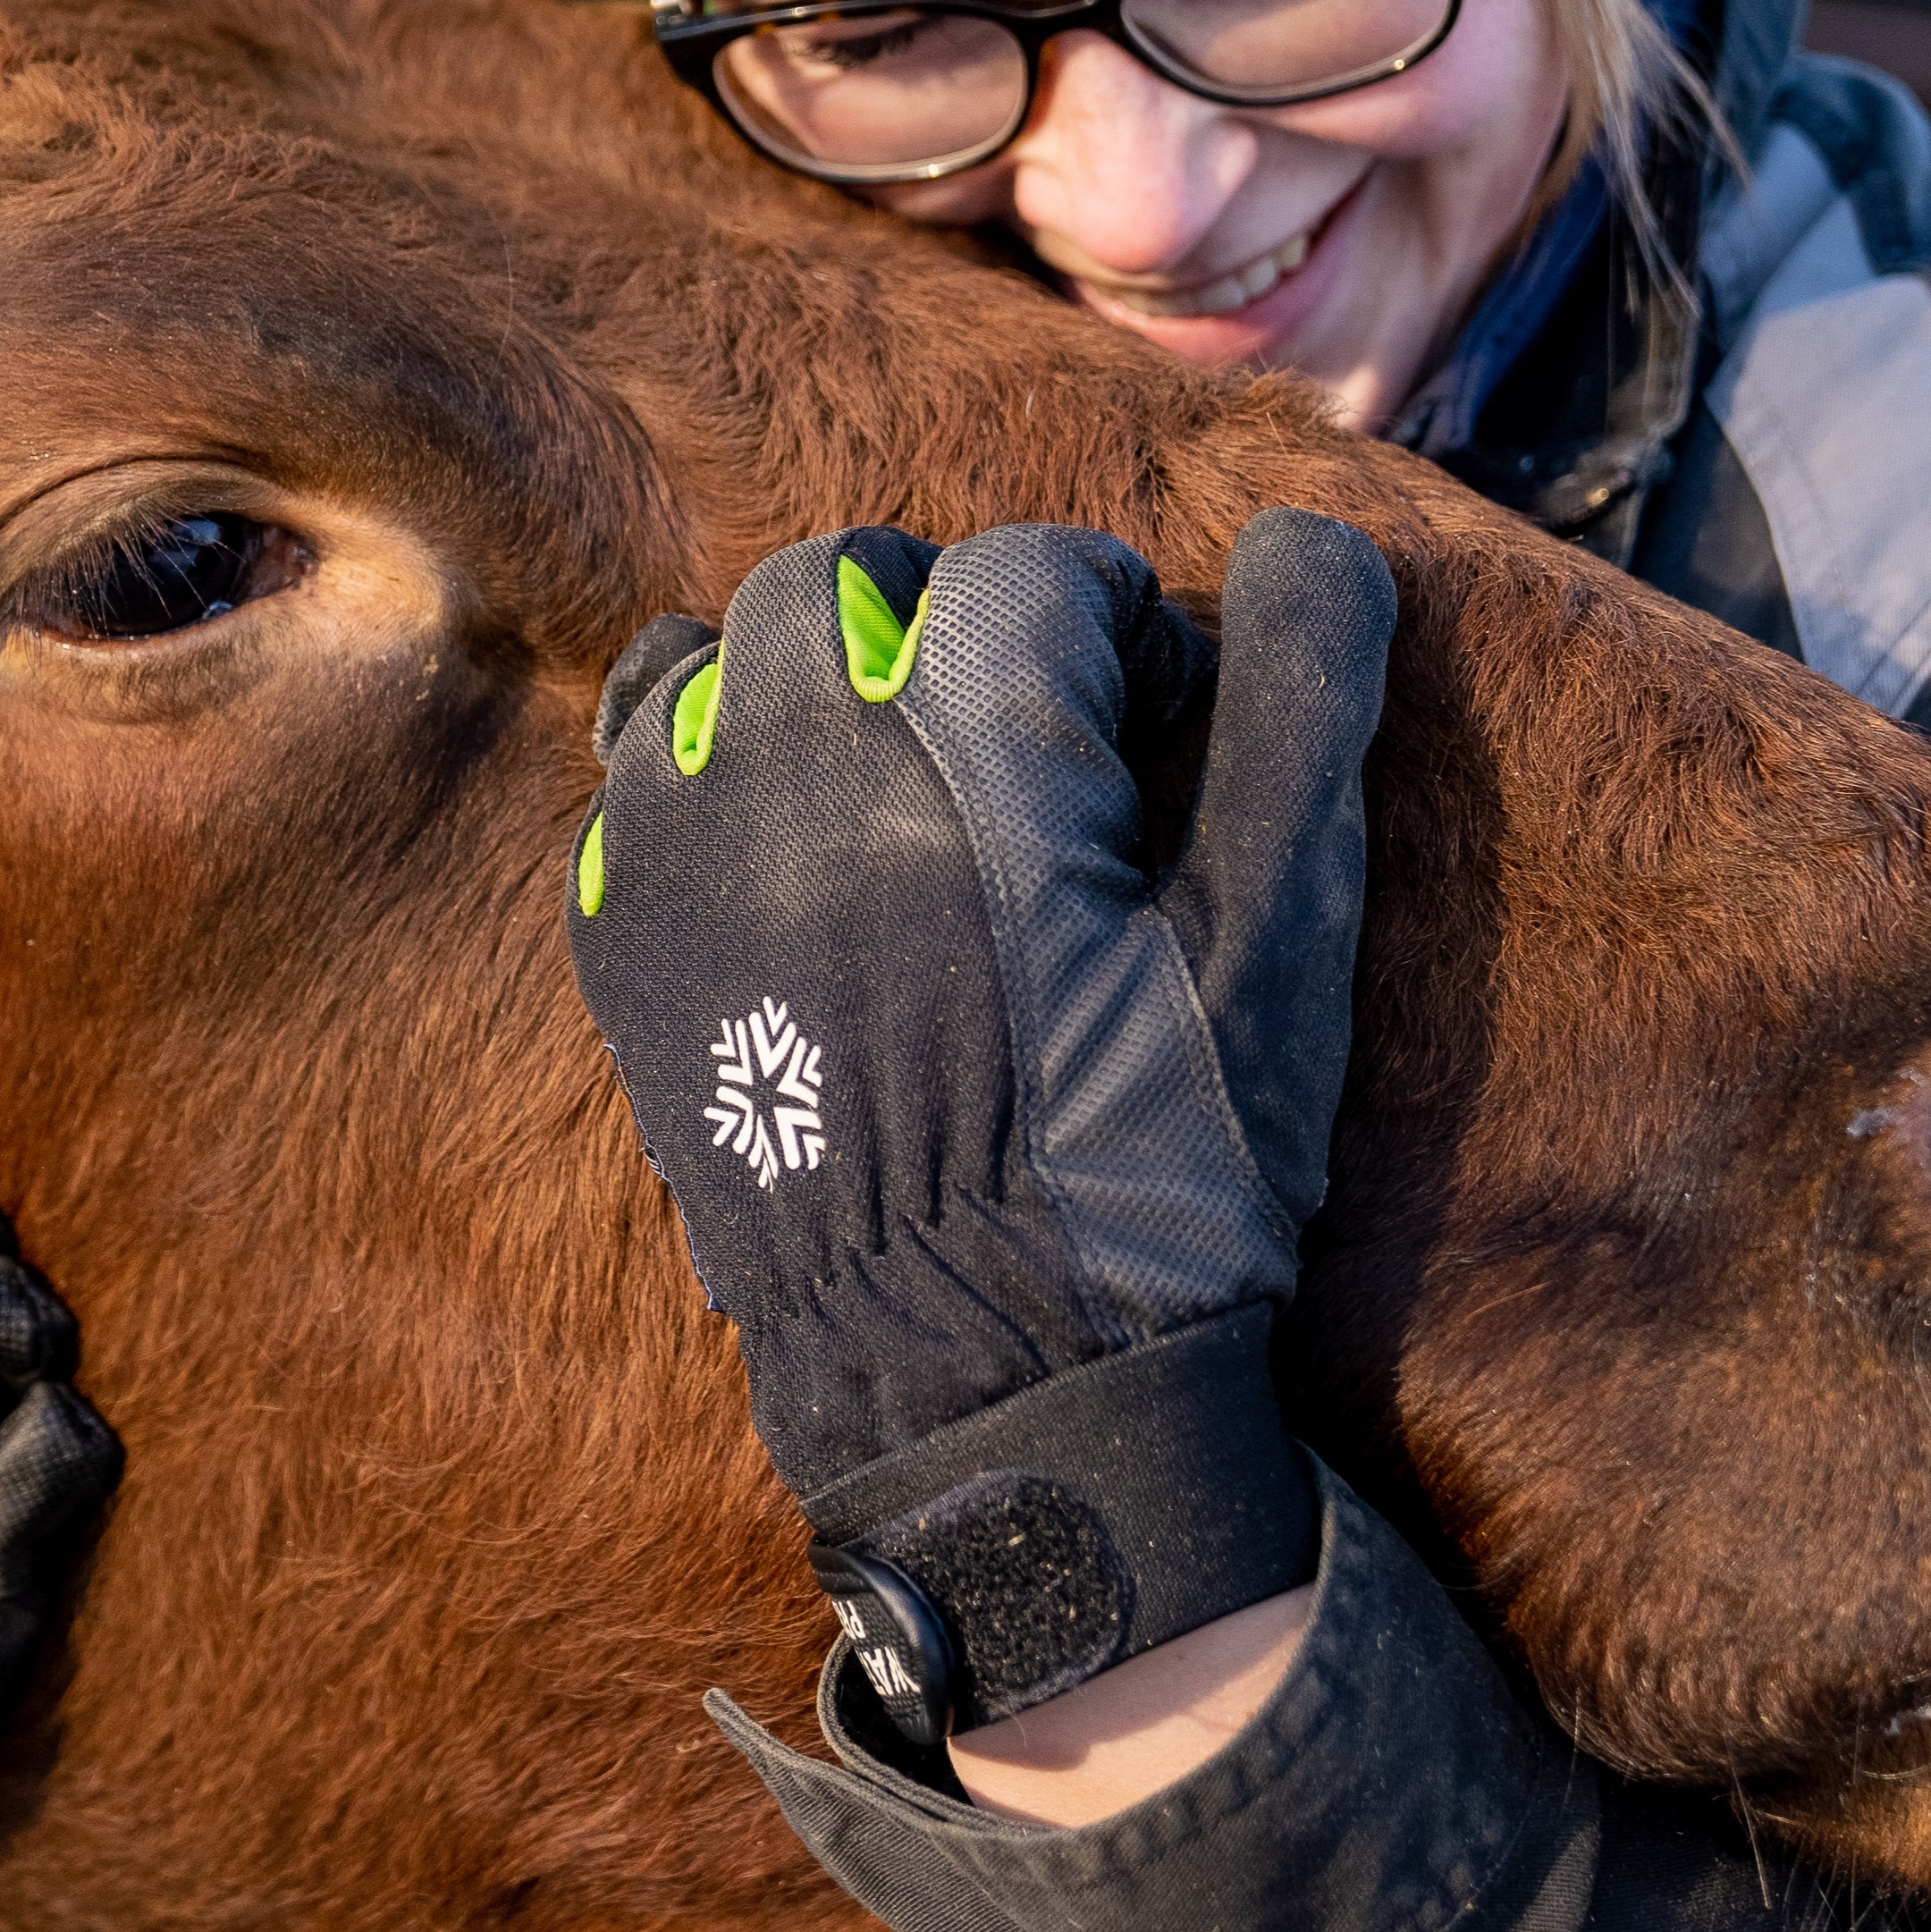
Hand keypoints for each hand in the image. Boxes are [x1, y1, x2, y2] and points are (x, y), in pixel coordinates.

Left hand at [564, 510, 1395, 1747]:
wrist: (991, 1389)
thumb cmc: (1160, 1171)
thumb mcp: (1280, 941)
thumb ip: (1300, 710)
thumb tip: (1302, 542)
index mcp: (969, 753)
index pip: (1035, 573)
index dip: (1124, 631)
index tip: (1167, 727)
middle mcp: (795, 772)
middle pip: (850, 578)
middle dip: (956, 621)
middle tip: (1039, 737)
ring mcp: (684, 858)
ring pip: (712, 652)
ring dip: (812, 671)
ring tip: (903, 770)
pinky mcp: (628, 951)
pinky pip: (633, 776)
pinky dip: (707, 763)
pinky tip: (799, 848)